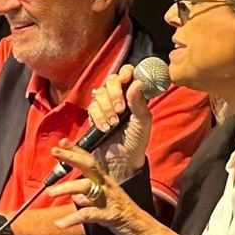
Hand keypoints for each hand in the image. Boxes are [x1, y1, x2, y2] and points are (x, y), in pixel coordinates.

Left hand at [48, 139, 176, 234]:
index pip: (91, 162)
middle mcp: (109, 187)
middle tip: (55, 151)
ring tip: (50, 192)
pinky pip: (88, 214)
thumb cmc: (126, 219)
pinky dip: (72, 219)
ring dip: (66, 188)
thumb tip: (76, 197)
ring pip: (86, 187)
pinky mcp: (110, 216)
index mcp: (107, 183)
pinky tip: (59, 224)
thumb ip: (91, 200)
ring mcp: (110, 200)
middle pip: (90, 167)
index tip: (62, 141)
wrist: (147, 233)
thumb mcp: (106, 206)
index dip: (77, 150)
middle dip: (71, 157)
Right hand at [88, 64, 152, 181]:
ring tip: (114, 124)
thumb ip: (139, 102)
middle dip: (114, 94)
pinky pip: (91, 108)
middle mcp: (119, 96)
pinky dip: (98, 117)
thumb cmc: (137, 140)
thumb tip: (137, 82)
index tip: (125, 80)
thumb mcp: (142, 122)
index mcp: (134, 94)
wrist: (122, 160)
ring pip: (99, 94)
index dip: (125, 73)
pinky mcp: (95, 115)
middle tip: (120, 110)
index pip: (128, 73)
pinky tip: (105, 128)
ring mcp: (106, 104)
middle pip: (111, 80)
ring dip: (106, 108)